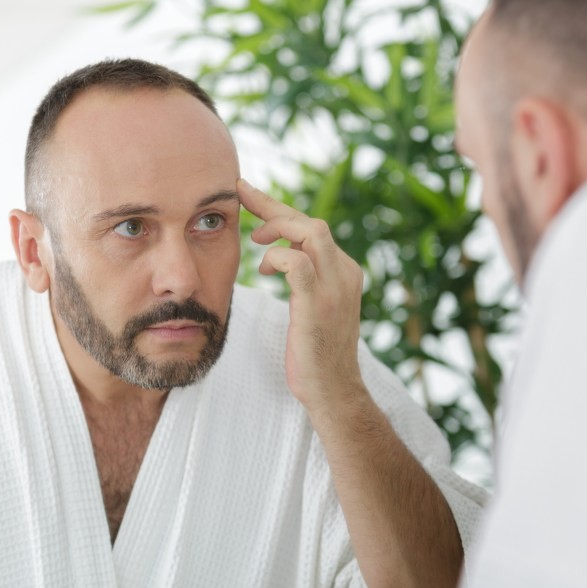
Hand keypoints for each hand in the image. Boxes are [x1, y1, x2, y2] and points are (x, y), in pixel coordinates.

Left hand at [238, 179, 366, 411]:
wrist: (333, 391)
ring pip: (310, 231)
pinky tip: (265, 269)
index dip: (281, 210)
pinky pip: (297, 262)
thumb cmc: (315, 353)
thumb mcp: (314, 307)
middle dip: (273, 206)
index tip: (252, 196)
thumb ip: (305, 280)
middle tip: (241, 196)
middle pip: (311, 221)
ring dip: (277, 227)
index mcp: (345, 271)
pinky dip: (277, 257)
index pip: (313, 228)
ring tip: (255, 239)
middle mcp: (345, 272)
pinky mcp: (318, 303)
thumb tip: (277, 257)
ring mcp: (335, 287)